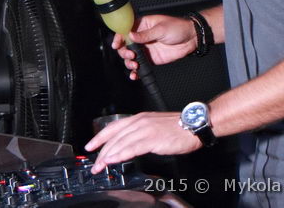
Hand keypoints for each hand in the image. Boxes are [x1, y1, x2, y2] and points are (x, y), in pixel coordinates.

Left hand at [84, 112, 201, 172]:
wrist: (193, 124)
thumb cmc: (177, 127)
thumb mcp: (153, 126)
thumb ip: (140, 133)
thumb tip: (129, 144)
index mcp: (138, 118)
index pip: (113, 127)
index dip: (99, 137)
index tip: (90, 146)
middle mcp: (139, 122)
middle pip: (114, 137)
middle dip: (101, 151)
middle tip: (94, 163)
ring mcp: (145, 129)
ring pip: (121, 142)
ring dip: (108, 155)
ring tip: (100, 165)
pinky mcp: (152, 138)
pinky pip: (132, 147)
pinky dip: (120, 154)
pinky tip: (113, 160)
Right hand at [112, 15, 196, 79]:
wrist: (190, 39)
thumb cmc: (177, 27)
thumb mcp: (161, 29)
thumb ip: (145, 34)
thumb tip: (131, 36)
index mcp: (142, 25)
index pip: (125, 30)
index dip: (119, 37)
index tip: (117, 44)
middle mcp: (141, 38)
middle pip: (125, 46)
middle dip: (124, 52)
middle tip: (132, 55)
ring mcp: (145, 49)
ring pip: (130, 57)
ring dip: (129, 62)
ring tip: (135, 65)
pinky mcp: (150, 59)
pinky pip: (140, 66)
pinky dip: (136, 72)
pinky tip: (135, 75)